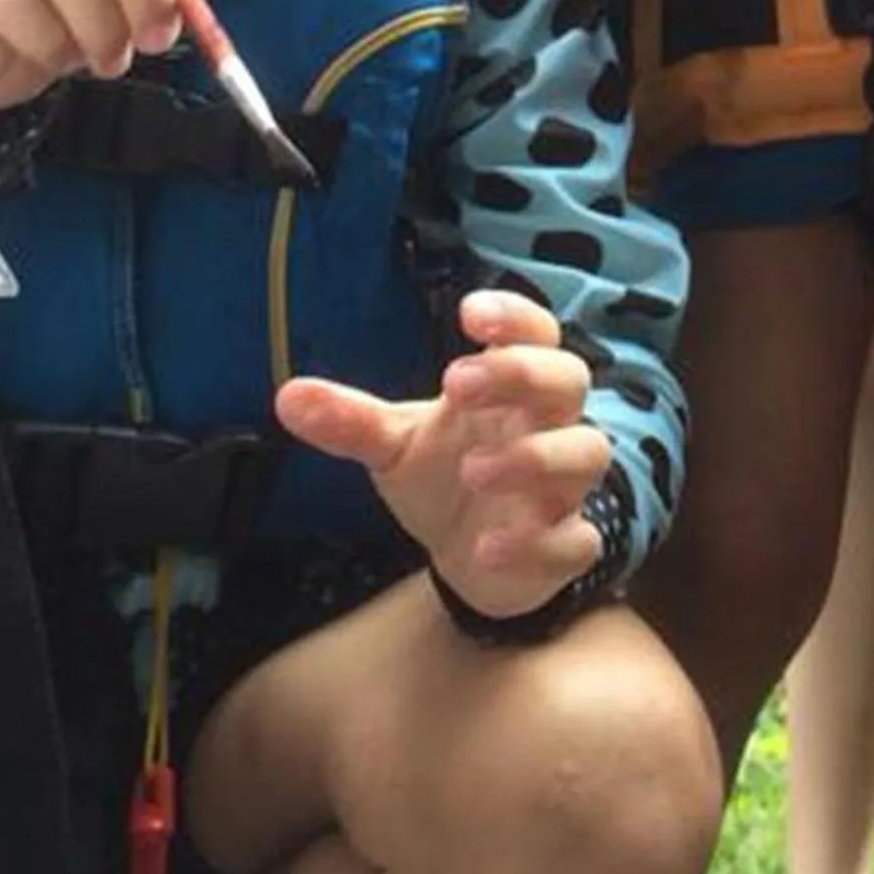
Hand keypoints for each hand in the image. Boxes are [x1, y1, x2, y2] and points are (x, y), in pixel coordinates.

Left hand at [276, 289, 612, 619]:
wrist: (472, 558)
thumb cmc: (444, 478)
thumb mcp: (395, 446)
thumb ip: (352, 421)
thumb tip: (287, 396)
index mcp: (511, 389)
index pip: (534, 333)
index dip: (514, 317)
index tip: (470, 314)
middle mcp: (547, 427)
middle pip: (568, 379)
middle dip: (522, 374)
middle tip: (459, 383)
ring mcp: (563, 486)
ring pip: (586, 453)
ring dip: (536, 456)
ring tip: (473, 470)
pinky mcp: (565, 544)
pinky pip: (575, 540)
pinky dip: (539, 542)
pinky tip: (488, 547)